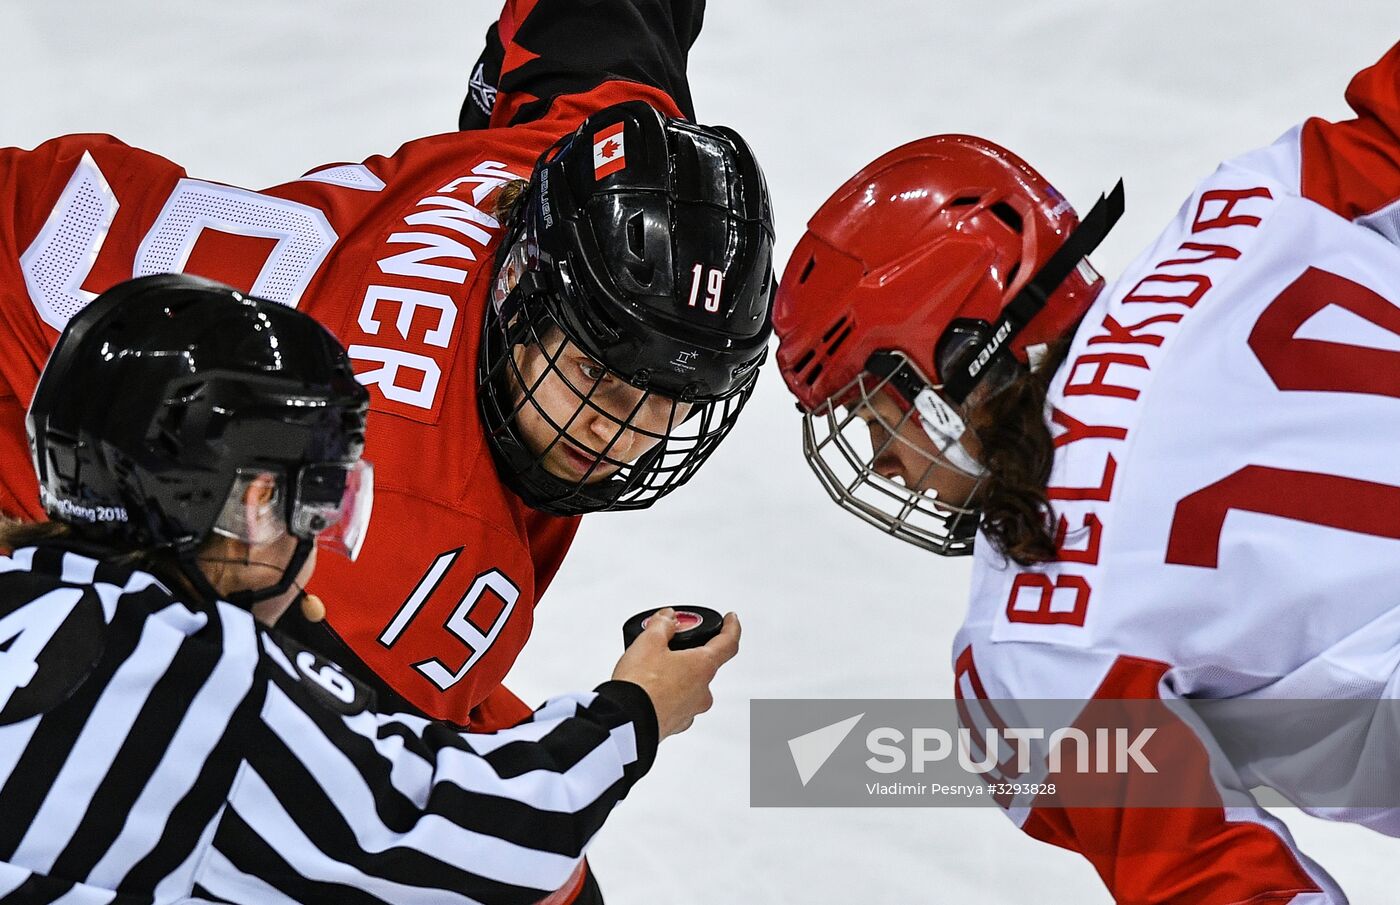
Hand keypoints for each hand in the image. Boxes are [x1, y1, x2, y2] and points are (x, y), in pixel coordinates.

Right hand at [611, 608, 740, 738]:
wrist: (625, 722)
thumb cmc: (640, 684)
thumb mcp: (649, 642)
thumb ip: (663, 625)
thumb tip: (668, 619)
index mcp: (703, 667)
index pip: (728, 644)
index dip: (731, 628)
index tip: (731, 620)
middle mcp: (703, 692)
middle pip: (703, 665)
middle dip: (688, 654)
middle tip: (667, 646)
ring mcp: (690, 711)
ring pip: (689, 686)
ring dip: (676, 675)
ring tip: (649, 669)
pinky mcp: (676, 725)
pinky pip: (676, 704)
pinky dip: (667, 695)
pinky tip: (648, 690)